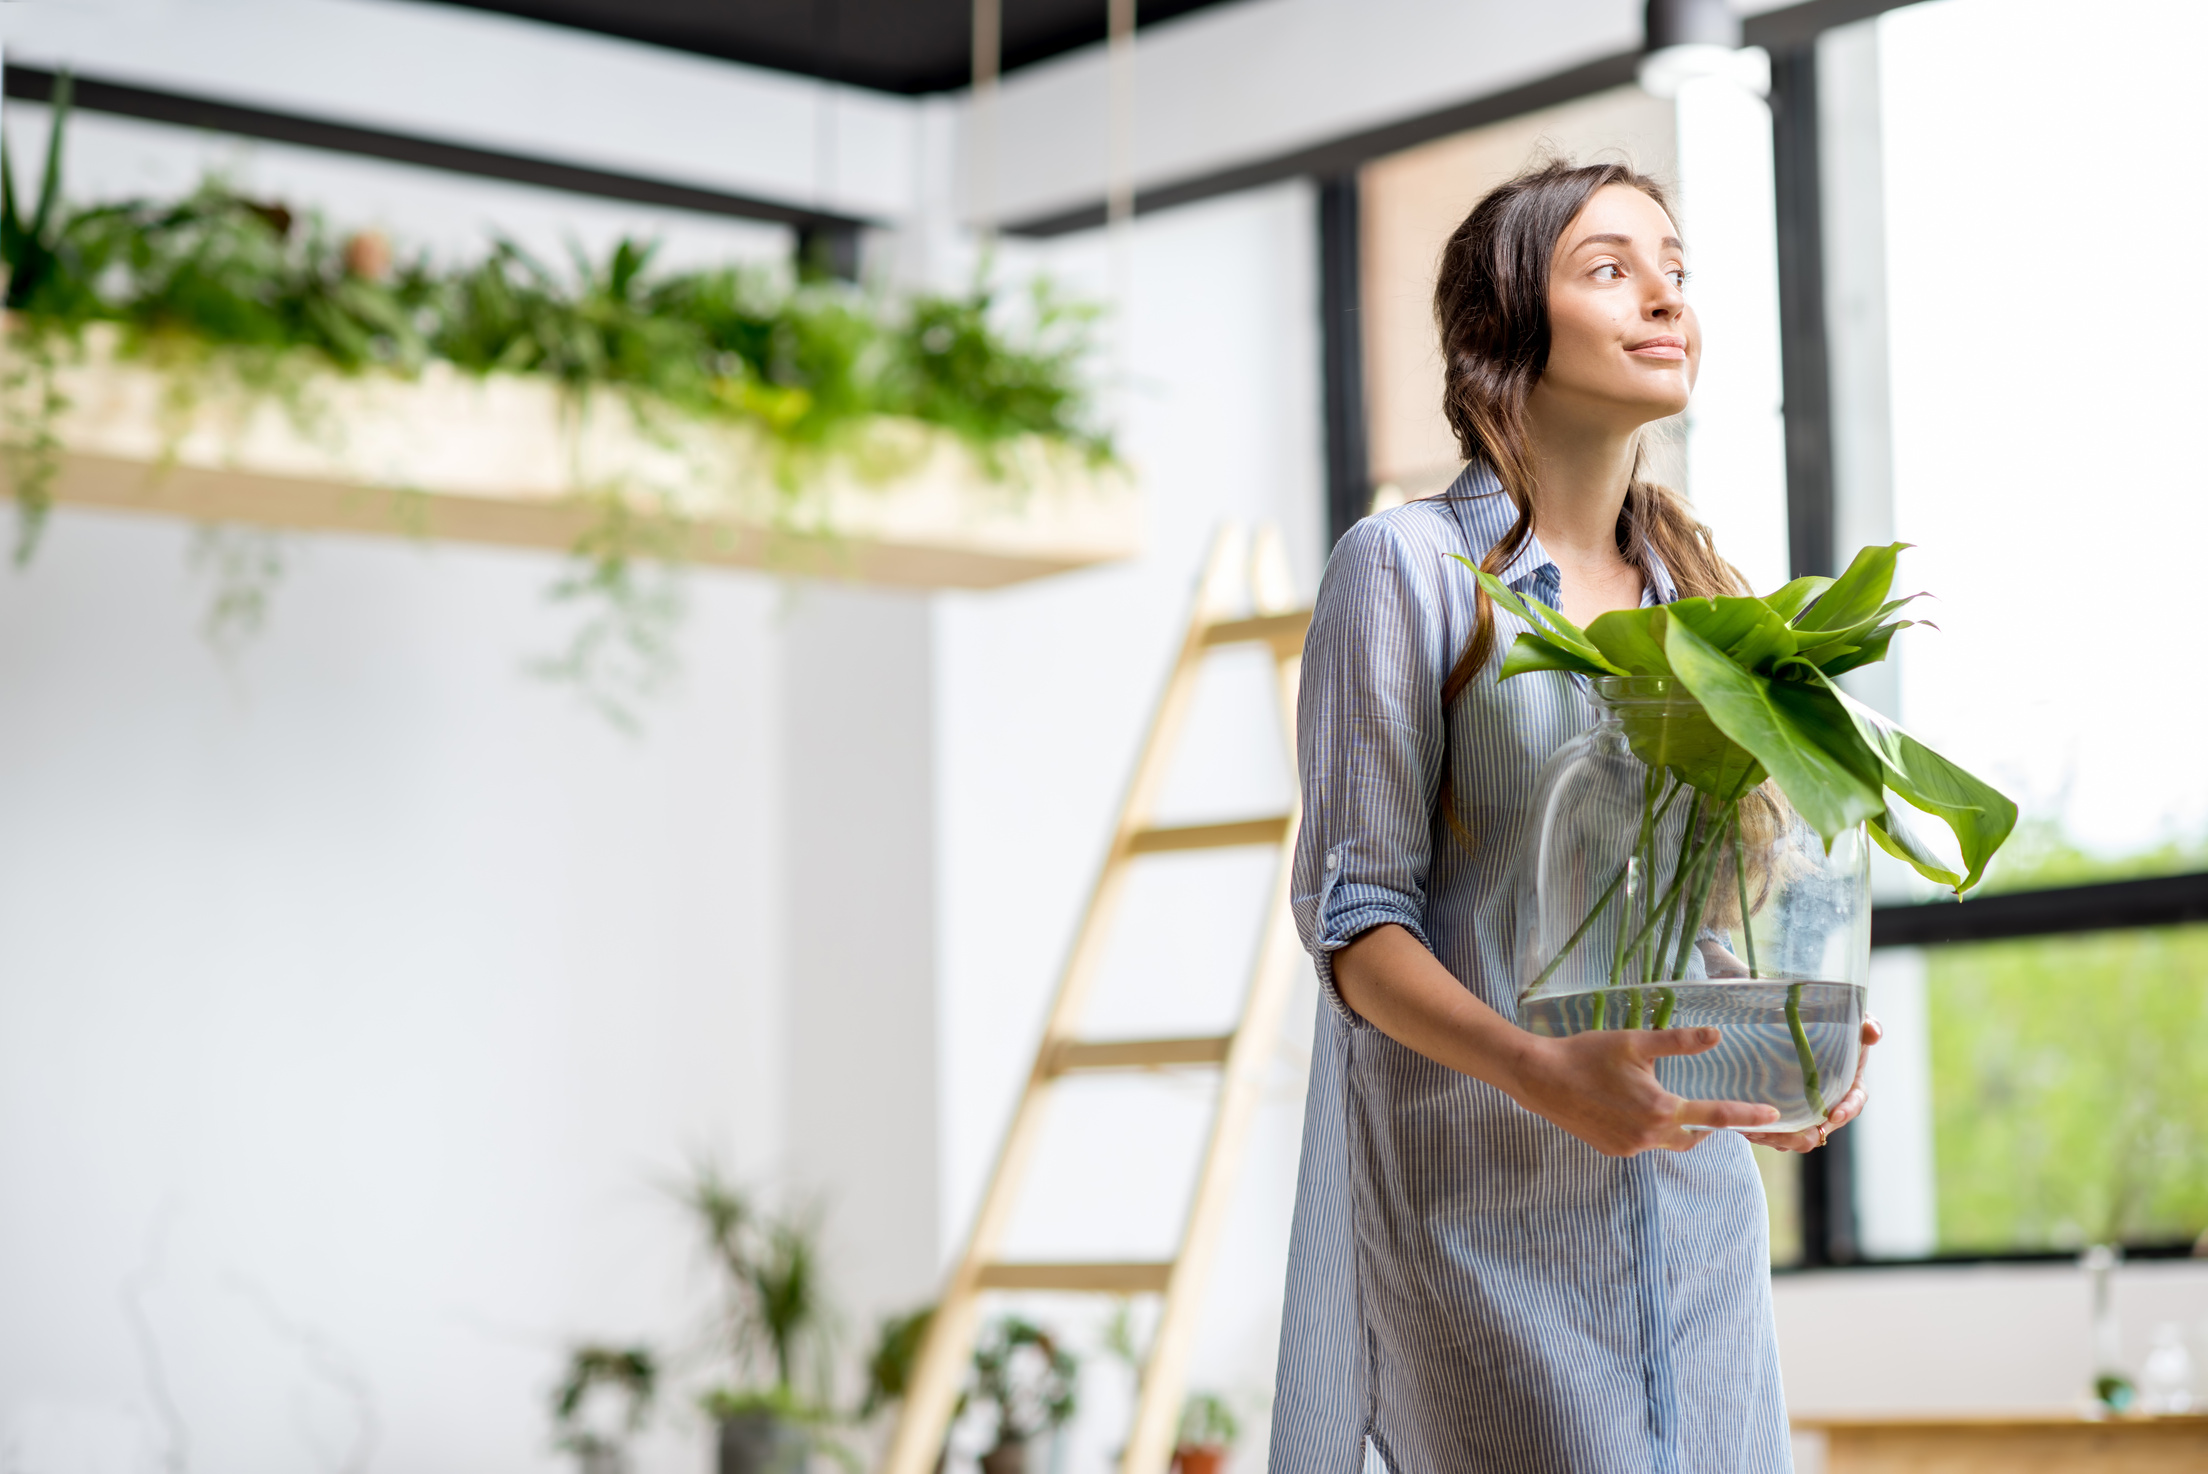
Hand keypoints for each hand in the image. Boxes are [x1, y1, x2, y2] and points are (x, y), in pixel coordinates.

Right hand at [1506, 1027, 1780, 1156]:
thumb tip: (1716, 1035)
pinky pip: (1642, 1144)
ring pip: (1667, 1142)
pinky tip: (1633, 1109)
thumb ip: (1679, 1042)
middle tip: (1711, 1109)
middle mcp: (1649, 1136)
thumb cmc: (1586, 1055)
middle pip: (1694, 1137)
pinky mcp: (1612, 1150)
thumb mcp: (1635, 1041)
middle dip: (1706, 1126)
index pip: (1716, 1116)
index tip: (1772, 1117)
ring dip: (1676, 1128)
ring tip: (1668, 1104)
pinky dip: (1649, 1130)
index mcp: (1660, 1109)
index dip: (1747, 1116)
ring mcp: (1629, 1147)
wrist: (1540, 1079)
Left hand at [1744, 1014, 1883, 1153]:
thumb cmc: (1836, 1032)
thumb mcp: (1854, 1026)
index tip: (1834, 1115)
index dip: (1846, 1111)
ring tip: (1762, 1133)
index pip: (1854, 1105)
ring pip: (1798, 1138)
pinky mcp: (1789, 1118)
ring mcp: (1810, 1116)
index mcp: (1851, 1089)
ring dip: (1782, 1139)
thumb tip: (1873, 1033)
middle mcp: (1831, 1108)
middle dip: (1807, 1135)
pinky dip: (1766, 1135)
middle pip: (1821, 1131)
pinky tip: (1748, 1130)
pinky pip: (1779, 1135)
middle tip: (1791, 1133)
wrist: (1805, 1036)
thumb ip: (1867, 1026)